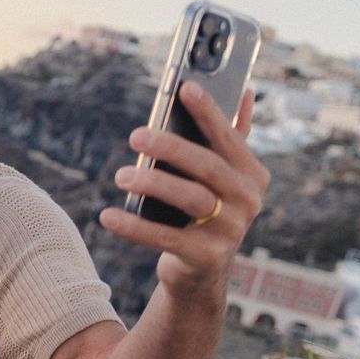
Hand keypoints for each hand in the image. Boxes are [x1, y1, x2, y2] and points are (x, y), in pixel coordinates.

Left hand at [100, 82, 270, 299]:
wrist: (200, 271)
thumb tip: (242, 90)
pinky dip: (134, 226)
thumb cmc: (205, 211)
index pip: (228, 137)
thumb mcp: (221, 176)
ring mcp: (230, 230)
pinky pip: (165, 237)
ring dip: (153, 183)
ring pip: (190, 198)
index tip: (186, 87)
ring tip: (120, 175)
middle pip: (207, 166)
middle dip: (171, 147)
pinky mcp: (206, 256)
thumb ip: (232, 136)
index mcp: (251, 173)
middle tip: (136, 135)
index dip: (208, 112)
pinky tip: (108, 216)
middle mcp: (248, 200)